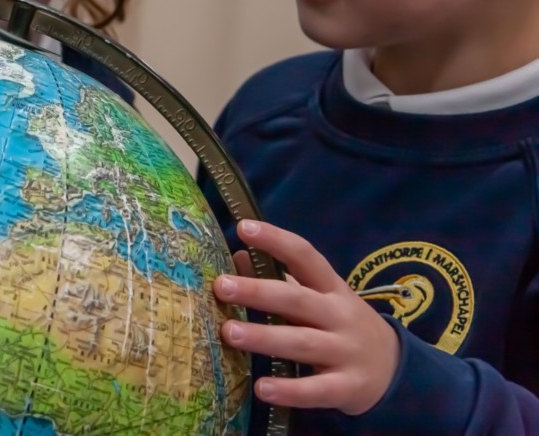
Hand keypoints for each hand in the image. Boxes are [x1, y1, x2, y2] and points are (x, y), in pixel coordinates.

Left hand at [213, 220, 399, 414]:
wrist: (396, 370)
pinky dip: (290, 390)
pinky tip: (261, 388)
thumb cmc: (341, 325)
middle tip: (221, 286)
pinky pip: (316, 390)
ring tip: (229, 332)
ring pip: (302, 342)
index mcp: (331, 288)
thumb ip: (282, 279)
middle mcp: (340, 316)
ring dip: (264, 337)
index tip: (244, 228)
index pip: (305, 256)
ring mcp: (346, 352)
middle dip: (258, 292)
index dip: (276, 240)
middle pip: (297, 300)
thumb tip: (238, 256)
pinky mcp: (347, 387)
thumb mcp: (319, 297)